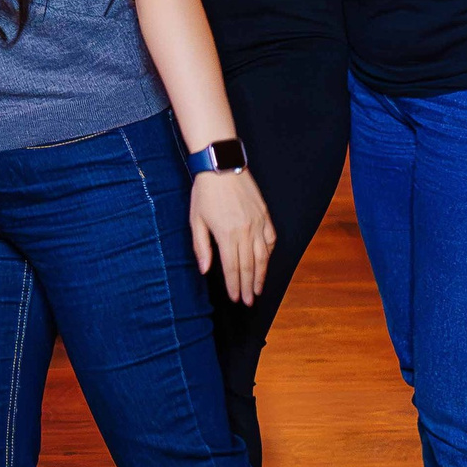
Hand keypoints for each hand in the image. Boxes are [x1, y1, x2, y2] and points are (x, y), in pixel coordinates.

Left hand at [188, 167, 274, 307]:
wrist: (221, 164)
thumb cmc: (204, 192)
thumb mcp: (196, 220)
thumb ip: (201, 246)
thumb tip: (205, 270)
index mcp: (226, 234)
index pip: (232, 267)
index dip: (234, 285)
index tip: (236, 298)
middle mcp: (245, 231)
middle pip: (249, 265)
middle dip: (248, 286)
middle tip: (249, 301)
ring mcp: (257, 222)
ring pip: (263, 255)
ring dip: (261, 275)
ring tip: (258, 289)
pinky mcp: (264, 214)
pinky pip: (271, 238)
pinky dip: (270, 252)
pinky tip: (266, 261)